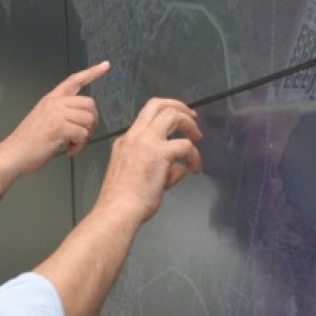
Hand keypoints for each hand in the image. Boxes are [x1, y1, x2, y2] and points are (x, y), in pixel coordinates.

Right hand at [0, 61, 109, 178]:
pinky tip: (70, 150)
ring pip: (89, 120)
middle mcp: (55, 103)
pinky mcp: (59, 128)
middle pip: (89, 104)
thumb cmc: (29, 142)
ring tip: (73, 145)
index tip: (106, 65)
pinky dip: (80, 146)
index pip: (74, 80)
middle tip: (82, 136)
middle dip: (92, 122)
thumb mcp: (44, 119)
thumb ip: (62, 113)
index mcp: (51, 99)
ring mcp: (57, 114)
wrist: (14, 153)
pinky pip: (83, 134)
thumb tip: (83, 118)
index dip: (92, 72)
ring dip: (85, 137)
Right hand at [94, 98, 201, 225]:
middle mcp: (134, 136)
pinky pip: (186, 145)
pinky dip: (194, 156)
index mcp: (125, 142)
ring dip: (189, 125)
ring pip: (172, 115)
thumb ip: (157, 166)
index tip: (178, 123)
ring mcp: (146, 142)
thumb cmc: (123, 201)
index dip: (165, 115)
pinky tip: (194, 168)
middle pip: (157, 104)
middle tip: (192, 117)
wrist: (118, 210)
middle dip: (178, 107)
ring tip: (197, 138)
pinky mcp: (160, 153)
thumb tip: (178, 168)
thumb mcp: (135, 175)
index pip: (146, 117)